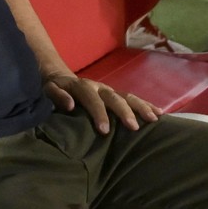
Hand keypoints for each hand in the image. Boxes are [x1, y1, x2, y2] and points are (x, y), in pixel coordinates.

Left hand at [43, 71, 161, 133]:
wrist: (59, 77)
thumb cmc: (53, 89)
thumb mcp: (48, 90)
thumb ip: (57, 96)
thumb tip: (70, 105)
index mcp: (81, 86)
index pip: (91, 99)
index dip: (99, 113)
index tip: (104, 130)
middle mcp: (98, 87)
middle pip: (114, 97)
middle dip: (125, 112)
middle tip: (134, 127)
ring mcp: (108, 90)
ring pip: (127, 96)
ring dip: (141, 107)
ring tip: (154, 119)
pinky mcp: (115, 95)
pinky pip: (132, 99)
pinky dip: (146, 105)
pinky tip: (159, 114)